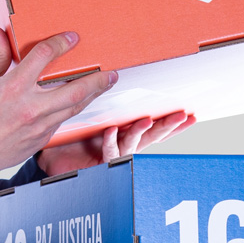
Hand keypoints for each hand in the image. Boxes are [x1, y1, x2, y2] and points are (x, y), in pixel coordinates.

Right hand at [0, 29, 117, 185]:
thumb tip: (0, 34)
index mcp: (13, 87)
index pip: (43, 56)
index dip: (60, 43)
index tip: (72, 38)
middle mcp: (30, 106)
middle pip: (74, 89)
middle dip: (96, 79)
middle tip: (111, 72)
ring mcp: (39, 125)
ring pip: (74, 107)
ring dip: (92, 94)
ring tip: (105, 84)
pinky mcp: (41, 138)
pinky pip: (62, 120)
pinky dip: (72, 109)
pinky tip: (78, 102)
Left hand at [36, 110, 195, 177]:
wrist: (53, 165)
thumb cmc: (70, 144)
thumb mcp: (87, 120)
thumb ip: (98, 104)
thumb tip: (107, 78)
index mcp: (124, 135)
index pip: (152, 128)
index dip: (170, 122)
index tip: (190, 115)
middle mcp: (122, 146)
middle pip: (151, 136)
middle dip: (168, 126)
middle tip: (183, 116)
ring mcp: (112, 156)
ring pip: (133, 144)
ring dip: (141, 131)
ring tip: (147, 119)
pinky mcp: (98, 165)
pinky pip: (108, 152)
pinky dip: (110, 141)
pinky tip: (112, 130)